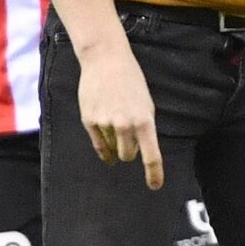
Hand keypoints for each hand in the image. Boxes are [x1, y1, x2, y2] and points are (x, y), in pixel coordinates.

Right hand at [77, 36, 163, 188]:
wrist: (105, 60)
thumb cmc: (131, 82)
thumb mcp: (146, 104)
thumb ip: (144, 128)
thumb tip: (139, 152)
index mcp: (145, 121)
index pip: (151, 155)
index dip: (154, 174)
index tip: (155, 186)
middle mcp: (125, 125)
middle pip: (128, 155)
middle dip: (129, 151)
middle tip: (128, 135)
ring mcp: (106, 123)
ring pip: (112, 149)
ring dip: (115, 143)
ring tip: (115, 121)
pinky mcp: (89, 121)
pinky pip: (98, 145)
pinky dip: (103, 148)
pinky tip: (105, 146)